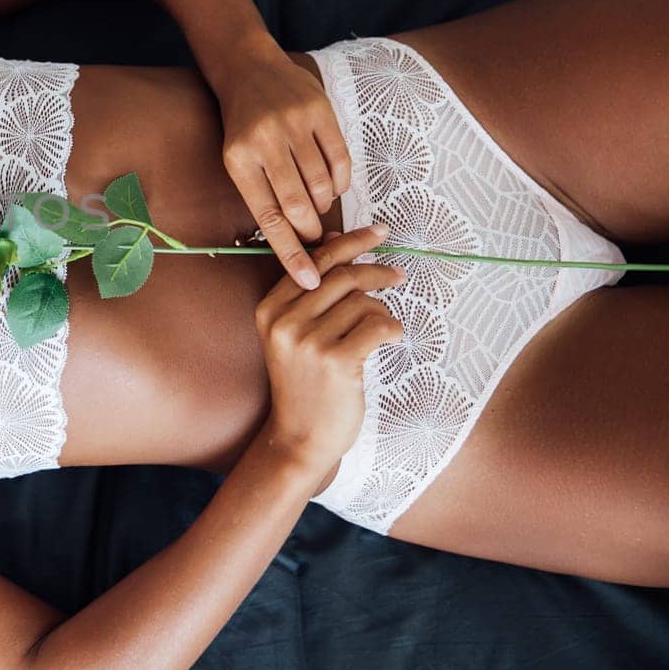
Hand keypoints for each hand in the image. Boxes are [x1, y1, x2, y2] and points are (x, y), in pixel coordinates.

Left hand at [217, 48, 352, 289]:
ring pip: (322, 185)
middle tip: (317, 238)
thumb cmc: (243, 125)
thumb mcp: (236, 158)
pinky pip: (341, 160)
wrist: (249, 69)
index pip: (268, 219)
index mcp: (238, 160)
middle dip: (312, 232)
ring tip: (317, 205)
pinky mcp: (321, 111)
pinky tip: (331, 184)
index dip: (290, 253)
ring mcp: (294, 124)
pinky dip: (340, 182)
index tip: (308, 281)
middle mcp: (265, 141)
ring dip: (324, 206)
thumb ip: (262, 194)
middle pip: (299, 206)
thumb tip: (292, 242)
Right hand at [254, 225, 404, 475]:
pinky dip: (392, 329)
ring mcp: (308, 342)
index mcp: (270, 308)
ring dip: (381, 312)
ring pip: (363, 302)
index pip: (315, 261)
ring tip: (380, 331)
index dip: (350, 242)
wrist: (300, 437)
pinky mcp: (335, 362)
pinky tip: (390, 340)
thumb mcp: (294, 334)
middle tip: (398, 275)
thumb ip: (310, 292)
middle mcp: (284, 321)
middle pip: (342, 275)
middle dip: (377, 271)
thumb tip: (334, 239)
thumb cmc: (304, 383)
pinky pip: (378, 326)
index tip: (378, 232)